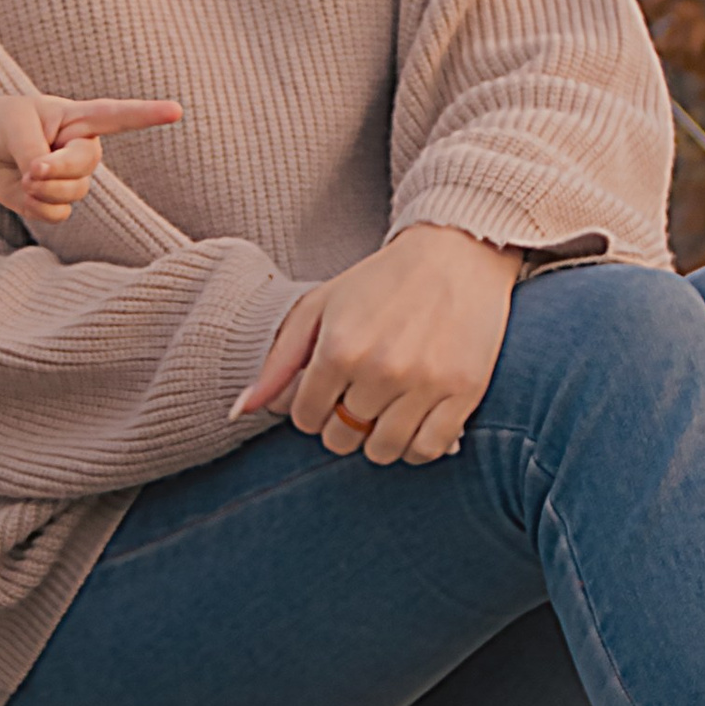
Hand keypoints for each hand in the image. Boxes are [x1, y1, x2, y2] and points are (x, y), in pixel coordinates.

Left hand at [0, 90, 183, 223]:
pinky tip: (24, 192)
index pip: (119, 116)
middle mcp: (84, 149)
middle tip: (30, 167)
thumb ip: (33, 149)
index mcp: (81, 119)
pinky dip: (35, 207)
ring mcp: (73, 178)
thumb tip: (41, 178)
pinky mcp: (57, 201)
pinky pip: (57, 214)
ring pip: (71, 194)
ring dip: (41, 189)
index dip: (148, 114)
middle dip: (55, 170)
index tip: (176, 111)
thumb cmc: (4, 123)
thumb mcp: (15, 125)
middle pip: (85, 166)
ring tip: (23, 174)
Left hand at [232, 225, 521, 464]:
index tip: (329, 392)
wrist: (455, 254)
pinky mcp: (464, 391)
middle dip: (342, 424)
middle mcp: (380, 369)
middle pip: (341, 438)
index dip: (312, 409)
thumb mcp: (319, 308)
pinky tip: (412, 421)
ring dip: (377, 439)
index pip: (306, 418)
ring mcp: (425, 383)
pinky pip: (427, 450)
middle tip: (358, 397)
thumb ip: (278, 361)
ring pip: (383, 450)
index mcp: (339, 347)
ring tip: (385, 410)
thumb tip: (241, 412)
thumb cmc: (380, 282)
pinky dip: (415, 446)